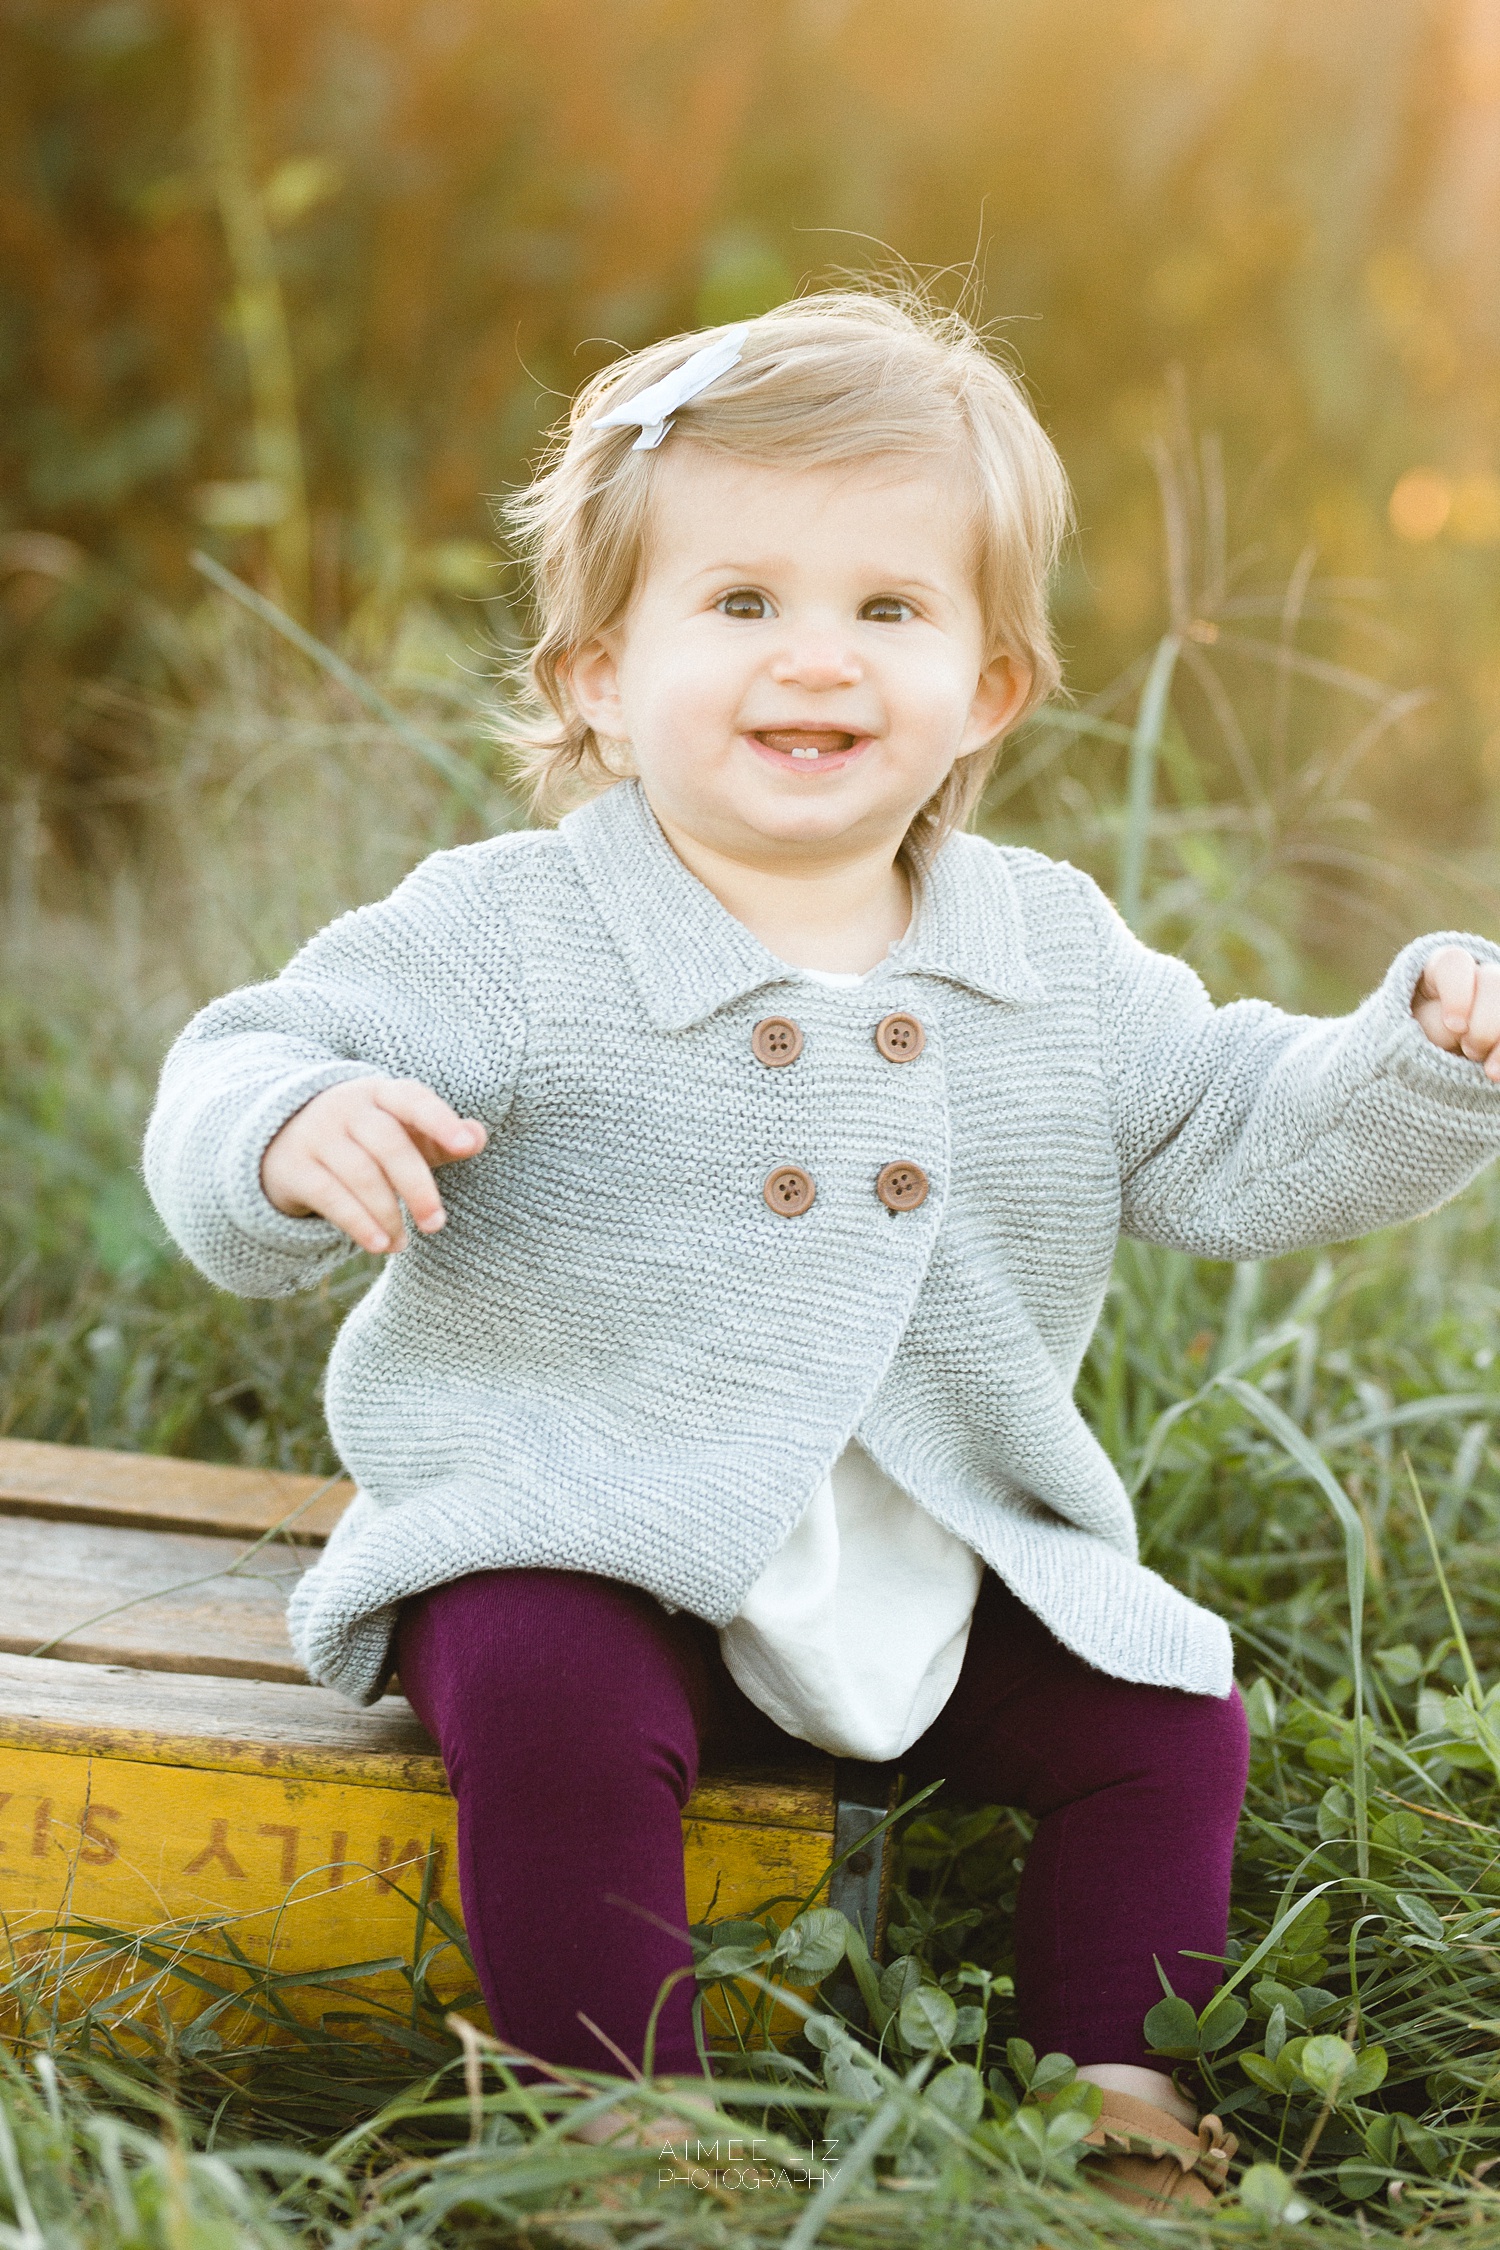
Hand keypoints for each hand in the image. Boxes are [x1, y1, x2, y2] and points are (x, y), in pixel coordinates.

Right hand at [260, 1076, 487, 1252]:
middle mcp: (346, 1107)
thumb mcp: (402, 1133)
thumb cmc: (363, 1140)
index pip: (413, 1100)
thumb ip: (442, 1138)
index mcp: (381, 1093)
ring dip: (388, 1214)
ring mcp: (316, 1135)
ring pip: (361, 1174)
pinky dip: (359, 1223)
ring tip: (402, 1245)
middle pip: (388, 1145)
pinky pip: (330, 1197)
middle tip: (435, 1224)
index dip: (440, 1122)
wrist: (281, 1138)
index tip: (465, 1146)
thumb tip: (478, 1137)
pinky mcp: (294, 1168)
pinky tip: (380, 1245)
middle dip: (417, 1187)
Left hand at [1411, 948, 1499, 1081]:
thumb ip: (1422, 1028)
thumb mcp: (1404, 1040)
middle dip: (1485, 1022)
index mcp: (1438, 973)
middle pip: (1494, 981)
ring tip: (1489, 1071)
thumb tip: (1452, 1027)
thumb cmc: (1408, 1052)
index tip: (1454, 1026)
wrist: (1422, 1076)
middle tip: (1469, 1050)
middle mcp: (1475, 980)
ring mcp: (1496, 1002)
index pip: (1454, 962)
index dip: (1458, 993)